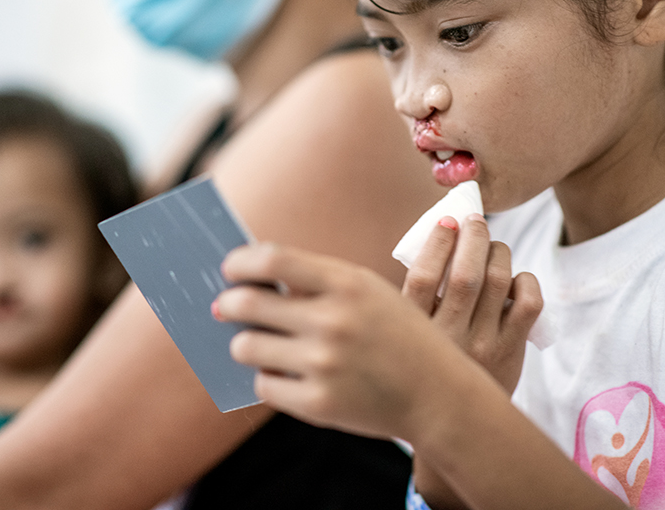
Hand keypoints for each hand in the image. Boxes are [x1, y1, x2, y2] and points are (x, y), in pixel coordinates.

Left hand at [215, 243, 457, 440]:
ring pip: (245, 347)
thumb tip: (246, 282)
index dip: (240, 262)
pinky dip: (268, 379)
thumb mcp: (368, 292)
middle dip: (229, 304)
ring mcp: (324, 365)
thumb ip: (314, 281)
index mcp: (347, 284)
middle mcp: (333, 322)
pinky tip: (284, 374)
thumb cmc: (396, 336)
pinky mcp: (319, 404)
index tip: (230, 268)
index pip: (272, 259)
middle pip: (247, 303)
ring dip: (245, 344)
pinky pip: (264, 385)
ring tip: (258, 343)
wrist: (438, 394)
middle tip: (226, 307)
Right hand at [404, 213, 541, 391]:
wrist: (453, 419)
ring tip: (492, 246)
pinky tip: (513, 280)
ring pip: (499, 281)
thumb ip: (417, 295)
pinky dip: (524, 281)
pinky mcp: (511, 351)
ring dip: (498, 252)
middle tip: (475, 221)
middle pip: (466, 274)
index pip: (423, 277)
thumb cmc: (429, 358)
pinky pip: (528, 303)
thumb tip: (440, 235)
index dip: (437, 243)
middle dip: (474, 237)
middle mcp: (448, 337)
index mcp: (414, 329)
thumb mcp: (410, 331)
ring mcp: (482, 345)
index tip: (446, 222)